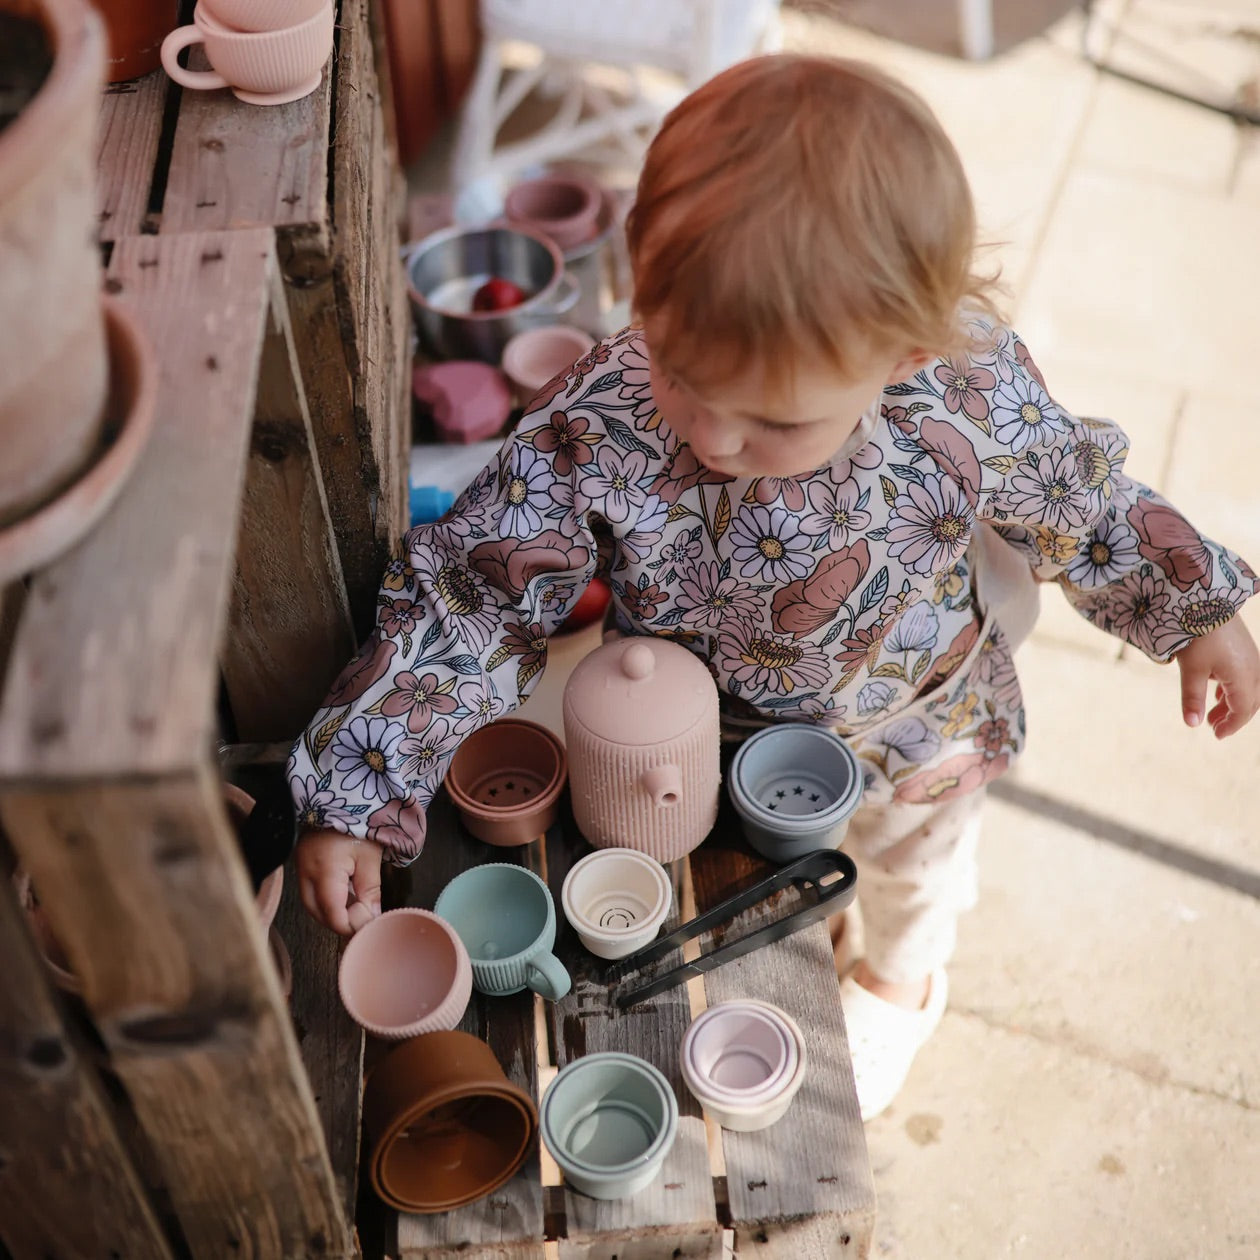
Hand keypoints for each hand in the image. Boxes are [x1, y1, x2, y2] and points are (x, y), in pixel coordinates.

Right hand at [295, 828, 383, 935]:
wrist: (336, 797)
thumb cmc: (357, 823)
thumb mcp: (370, 857)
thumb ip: (370, 890)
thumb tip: (372, 917)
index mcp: (325, 872)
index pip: (333, 916)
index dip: (351, 925)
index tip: (369, 921)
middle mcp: (306, 874)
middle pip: (318, 914)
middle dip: (340, 922)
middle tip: (362, 919)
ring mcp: (301, 869)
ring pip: (311, 905)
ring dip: (332, 912)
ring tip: (355, 909)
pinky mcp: (302, 864)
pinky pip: (310, 892)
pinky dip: (325, 900)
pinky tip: (344, 896)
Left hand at [1174, 616, 1259, 737]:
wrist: (1206, 597)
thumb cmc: (1197, 634)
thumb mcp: (1191, 669)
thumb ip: (1192, 697)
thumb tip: (1192, 725)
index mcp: (1244, 677)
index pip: (1243, 710)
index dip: (1231, 725)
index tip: (1216, 735)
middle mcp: (1254, 668)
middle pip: (1250, 701)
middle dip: (1233, 716)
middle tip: (1213, 726)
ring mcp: (1251, 656)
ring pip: (1248, 688)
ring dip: (1232, 702)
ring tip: (1211, 713)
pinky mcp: (1244, 646)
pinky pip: (1245, 674)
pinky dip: (1233, 687)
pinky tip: (1218, 690)